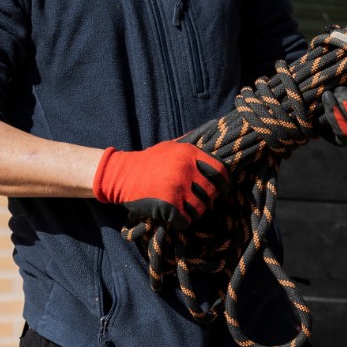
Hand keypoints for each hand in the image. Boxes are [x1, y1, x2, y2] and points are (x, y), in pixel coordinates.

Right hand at [92, 141, 228, 227]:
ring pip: (200, 208)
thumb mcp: (173, 145)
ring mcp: (177, 187)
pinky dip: (183, 222)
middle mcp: (186, 169)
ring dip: (195, 212)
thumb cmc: (150, 161)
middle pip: (211, 192)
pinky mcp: (167, 204)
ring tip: (187, 209)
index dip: (225, 183)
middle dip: (208, 200)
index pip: (220, 171)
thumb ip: (194, 140)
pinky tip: (176, 217)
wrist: (121, 174)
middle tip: (200, 202)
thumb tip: (215, 124)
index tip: (224, 190)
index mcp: (190, 153)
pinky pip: (186, 220)